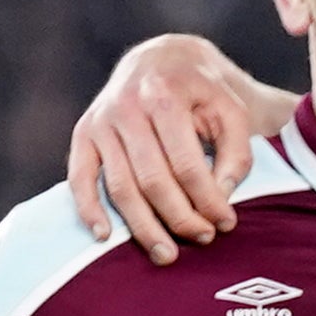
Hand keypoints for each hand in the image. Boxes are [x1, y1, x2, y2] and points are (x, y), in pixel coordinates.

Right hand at [66, 33, 292, 263]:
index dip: (207, 199)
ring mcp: (101, 121)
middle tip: (203, 239)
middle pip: (152, 180)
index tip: (225, 223)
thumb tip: (221, 196)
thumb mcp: (232, 111)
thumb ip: (235, 152)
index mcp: (165, 96)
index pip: (186, 164)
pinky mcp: (84, 134)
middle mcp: (126, 107)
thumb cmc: (204, 93)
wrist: (162, 60)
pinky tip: (105, 237)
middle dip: (180, 217)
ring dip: (142, 226)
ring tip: (166, 255)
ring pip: (119, 187)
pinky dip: (88, 209)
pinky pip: (80, 178)